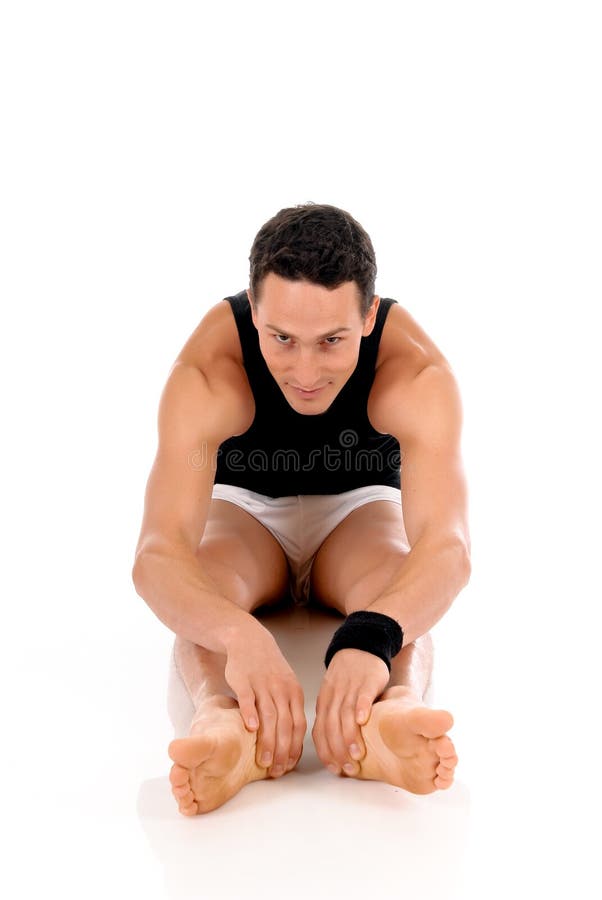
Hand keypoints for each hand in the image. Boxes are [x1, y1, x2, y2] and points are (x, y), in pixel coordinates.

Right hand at [224, 622, 306, 777]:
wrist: (249, 639)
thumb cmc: (268, 668)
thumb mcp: (286, 685)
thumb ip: (289, 709)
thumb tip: (291, 742)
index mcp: (294, 693)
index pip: (298, 725)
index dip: (295, 747)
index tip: (288, 765)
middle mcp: (281, 689)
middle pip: (285, 724)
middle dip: (282, 750)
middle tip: (276, 770)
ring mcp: (263, 684)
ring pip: (269, 716)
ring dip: (267, 740)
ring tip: (263, 760)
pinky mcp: (244, 680)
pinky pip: (248, 699)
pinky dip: (251, 714)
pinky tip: (250, 729)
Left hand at [312, 648, 389, 774]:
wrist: (359, 647)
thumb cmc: (348, 678)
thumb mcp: (334, 697)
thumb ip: (334, 719)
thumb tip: (336, 752)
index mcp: (324, 703)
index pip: (320, 731)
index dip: (326, 751)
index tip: (334, 769)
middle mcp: (334, 697)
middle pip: (331, 726)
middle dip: (338, 750)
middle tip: (348, 768)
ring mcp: (349, 688)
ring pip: (345, 714)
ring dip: (349, 735)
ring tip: (356, 754)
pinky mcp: (366, 681)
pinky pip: (361, 695)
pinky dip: (360, 708)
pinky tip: (363, 721)